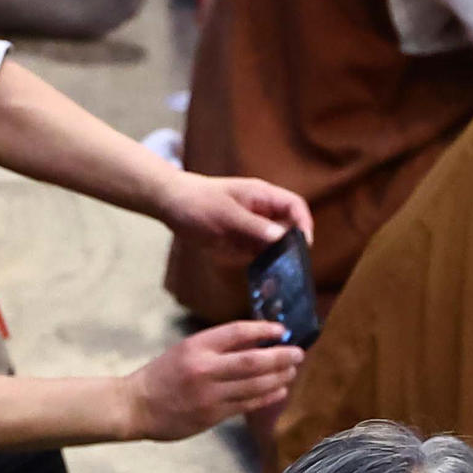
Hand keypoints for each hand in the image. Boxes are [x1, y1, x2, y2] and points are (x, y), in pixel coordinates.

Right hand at [123, 321, 303, 440]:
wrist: (135, 406)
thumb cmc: (161, 376)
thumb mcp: (184, 351)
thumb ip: (216, 347)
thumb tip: (255, 341)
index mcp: (195, 347)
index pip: (237, 332)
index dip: (263, 330)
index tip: (281, 330)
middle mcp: (204, 368)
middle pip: (253, 360)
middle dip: (281, 356)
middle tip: (298, 353)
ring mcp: (209, 393)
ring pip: (256, 384)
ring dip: (279, 376)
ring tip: (292, 371)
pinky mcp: (212, 415)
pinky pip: (248, 404)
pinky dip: (268, 396)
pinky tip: (279, 390)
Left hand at [159, 172, 313, 260]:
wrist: (169, 204)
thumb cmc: (197, 201)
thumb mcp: (225, 214)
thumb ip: (254, 226)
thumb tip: (282, 237)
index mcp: (262, 196)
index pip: (294, 207)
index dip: (303, 224)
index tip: (303, 244)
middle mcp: (261, 213)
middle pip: (288, 230)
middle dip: (289, 248)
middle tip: (287, 268)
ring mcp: (251, 228)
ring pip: (273, 246)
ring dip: (274, 259)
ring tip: (272, 276)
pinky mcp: (239, 241)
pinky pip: (255, 255)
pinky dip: (258, 264)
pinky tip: (258, 275)